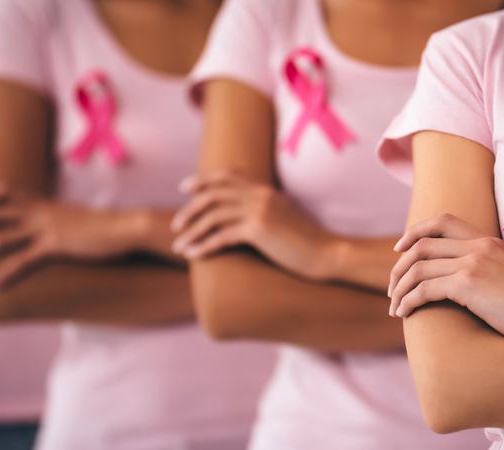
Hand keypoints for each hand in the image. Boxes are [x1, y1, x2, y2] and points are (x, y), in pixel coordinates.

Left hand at [0, 186, 145, 287]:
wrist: (126, 227)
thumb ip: (59, 221)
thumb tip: (53, 229)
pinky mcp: (57, 246)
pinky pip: (25, 261)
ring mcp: (47, 229)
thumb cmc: (106, 227)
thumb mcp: (77, 220)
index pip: (6, 195)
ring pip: (2, 240)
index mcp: (45, 204)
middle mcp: (40, 213)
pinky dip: (7, 274)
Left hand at [171, 171, 337, 279]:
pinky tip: (193, 256)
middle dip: (190, 209)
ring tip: (179, 245)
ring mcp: (259, 210)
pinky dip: (203, 246)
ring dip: (192, 231)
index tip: (185, 188)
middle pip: (213, 194)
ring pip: (213, 216)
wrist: (327, 253)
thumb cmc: (307, 242)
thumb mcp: (284, 218)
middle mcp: (260, 195)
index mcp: (265, 190)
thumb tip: (246, 218)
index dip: (203, 180)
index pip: (227, 176)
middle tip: (176, 224)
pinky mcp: (258, 230)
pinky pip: (221, 236)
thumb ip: (265, 210)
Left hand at [388, 213, 503, 345]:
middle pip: (421, 244)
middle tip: (392, 288)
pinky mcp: (468, 284)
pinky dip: (408, 301)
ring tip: (395, 307)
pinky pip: (424, 289)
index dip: (414, 232)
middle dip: (399, 267)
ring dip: (399, 287)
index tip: (400, 250)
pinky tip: (404, 314)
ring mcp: (472, 263)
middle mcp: (477, 246)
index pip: (442, 221)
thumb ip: (487, 267)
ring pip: (417, 267)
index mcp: (487, 240)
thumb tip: (462, 280)